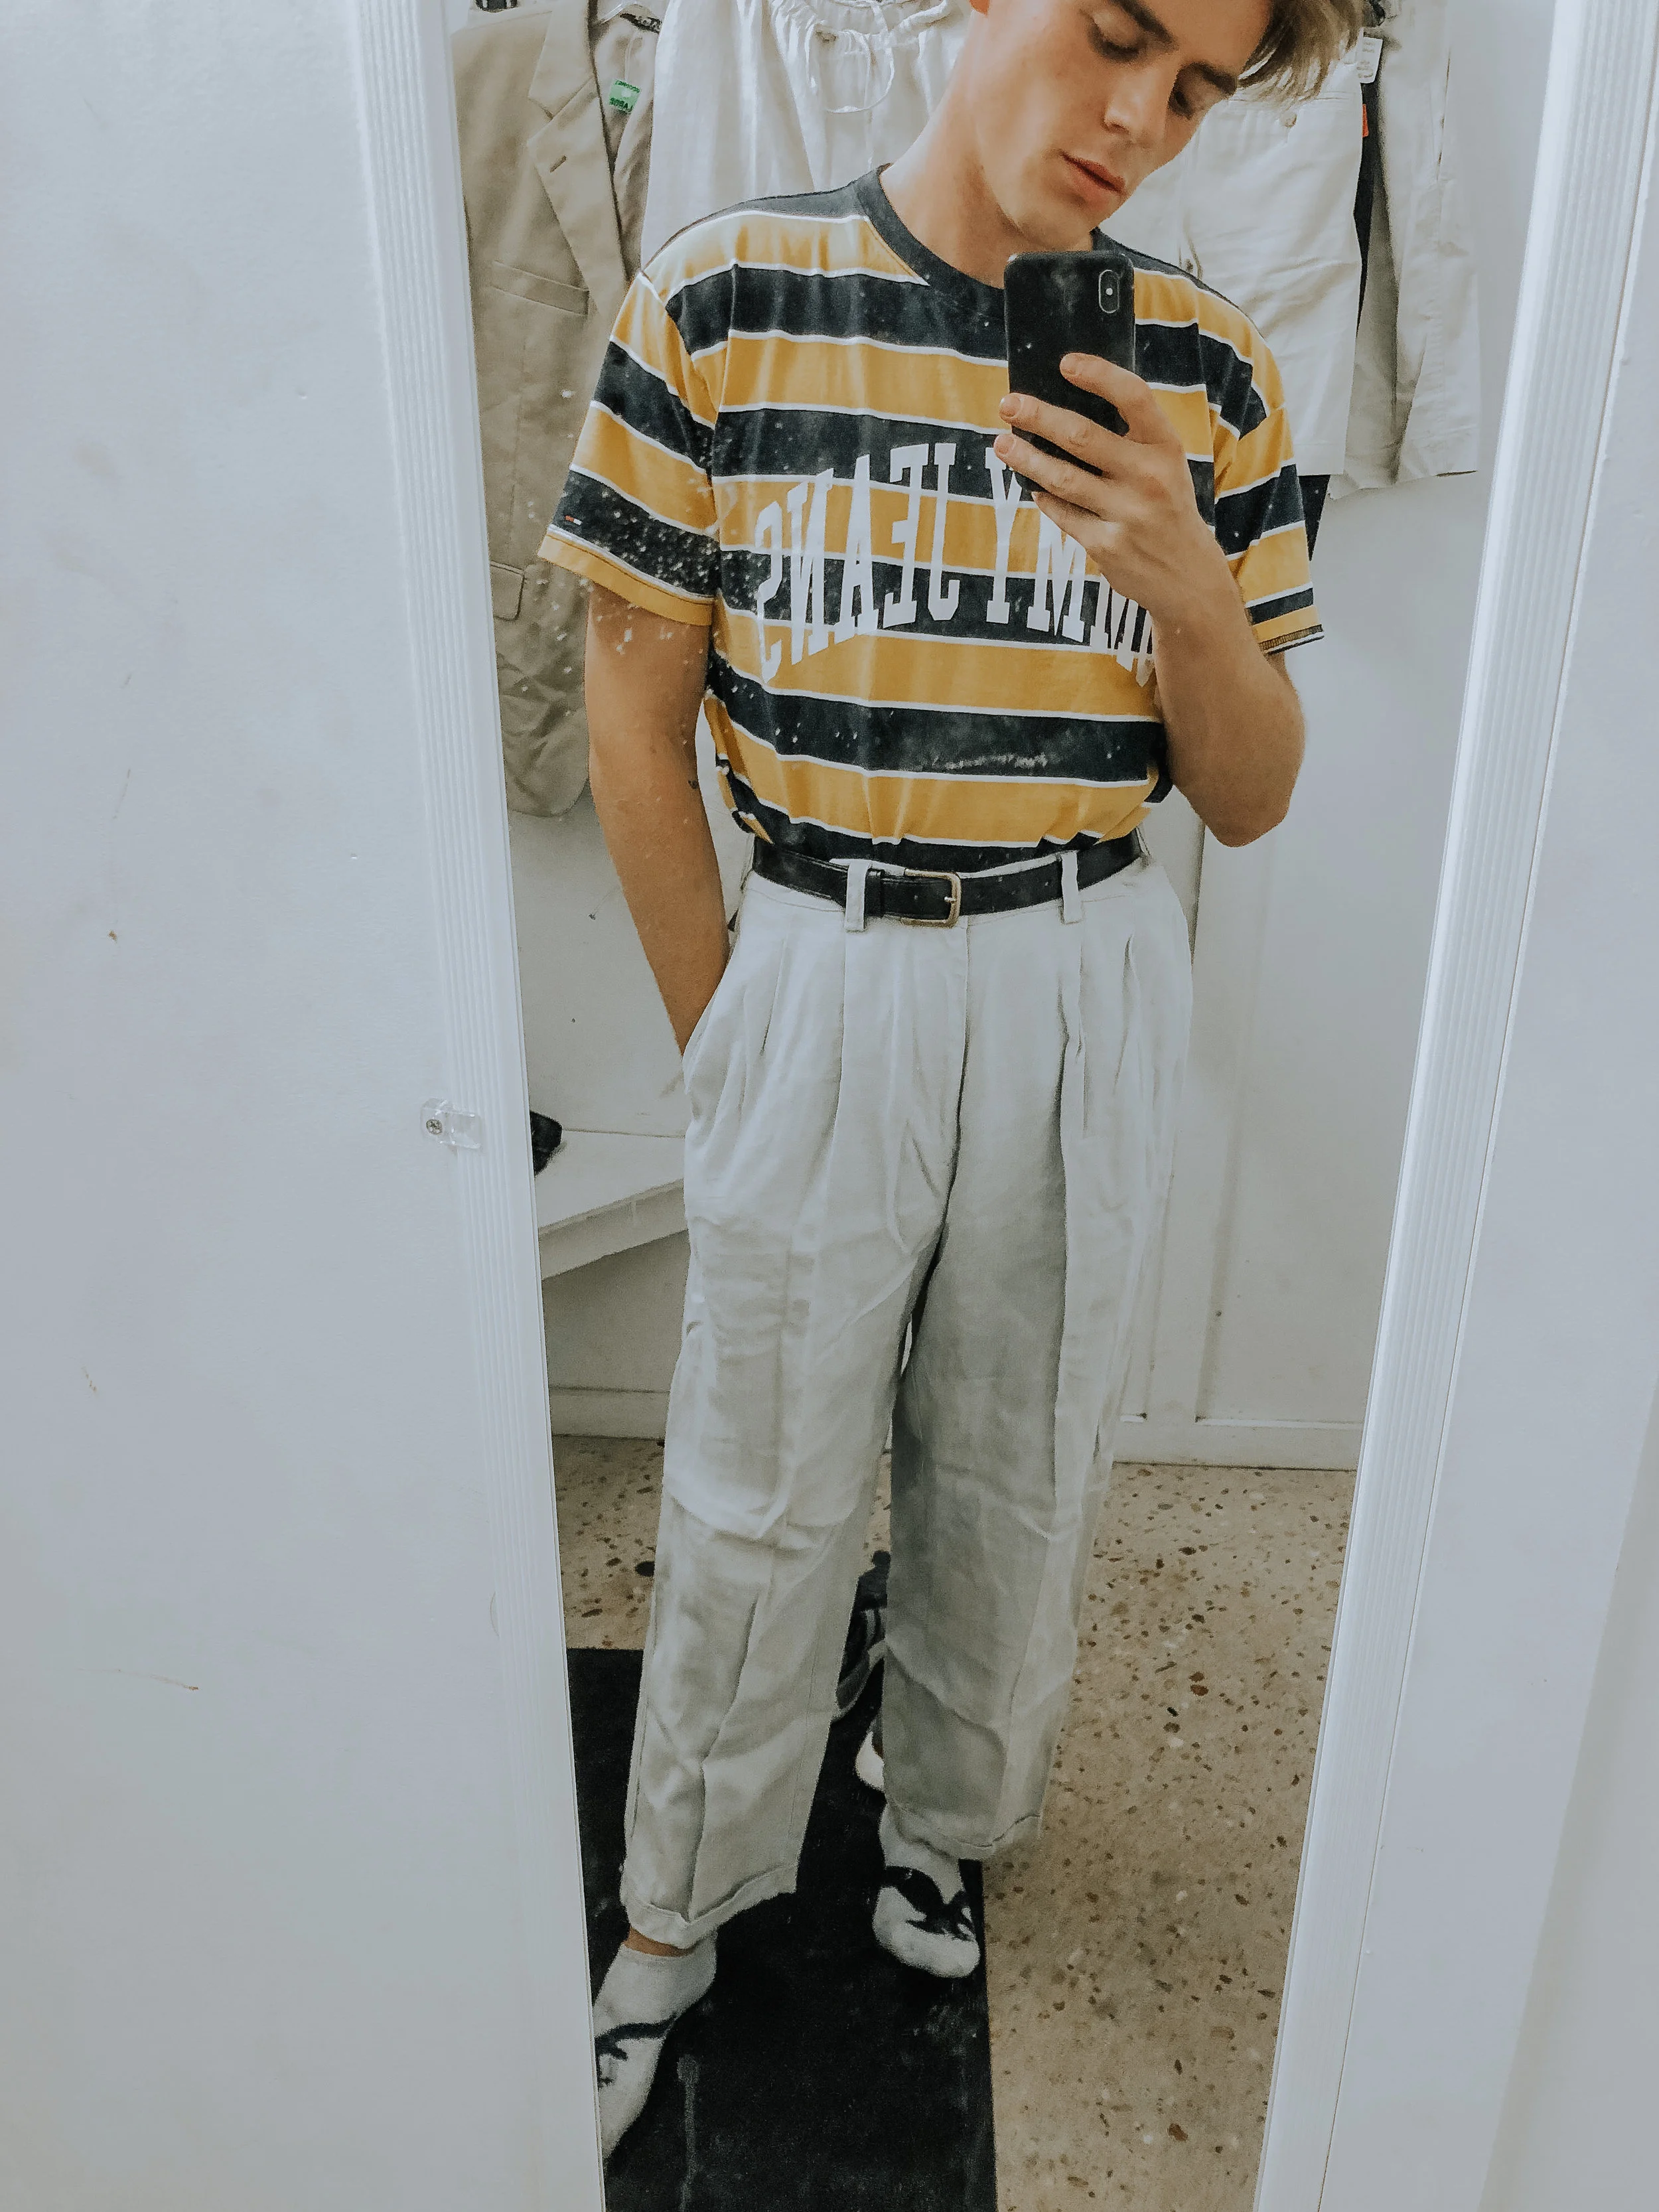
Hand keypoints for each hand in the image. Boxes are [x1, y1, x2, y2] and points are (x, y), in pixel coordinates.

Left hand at [994, 355, 1231, 632]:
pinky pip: (1064, 514)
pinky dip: (1044, 498)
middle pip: (1083, 437)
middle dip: (1039, 417)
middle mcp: (1149, 476)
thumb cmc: (1168, 507)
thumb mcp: (1166, 465)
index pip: (1133, 397)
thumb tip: (1067, 406)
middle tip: (1008, 405)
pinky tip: (1032, 486)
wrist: (1188, 576)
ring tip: (1003, 445)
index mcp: (1166, 446)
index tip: (1065, 362)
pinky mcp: (1107, 546)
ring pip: (1063, 479)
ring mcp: (1128, 513)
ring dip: (1027, 459)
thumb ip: (1130, 438)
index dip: (1099, 375)